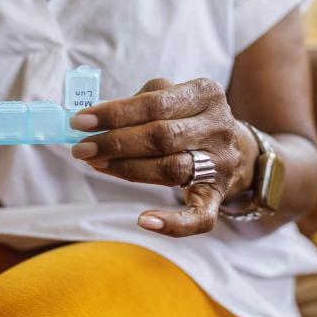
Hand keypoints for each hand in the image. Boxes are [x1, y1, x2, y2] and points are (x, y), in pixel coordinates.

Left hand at [69, 78, 256, 236]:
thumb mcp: (172, 97)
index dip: (115, 113)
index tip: (80, 122)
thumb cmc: (187, 119)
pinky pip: (199, 216)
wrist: (237, 150)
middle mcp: (218, 127)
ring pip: (171, 170)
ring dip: (127, 170)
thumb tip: (92, 119)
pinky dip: (172, 222)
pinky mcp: (218, 195)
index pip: (155, 103)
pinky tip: (144, 220)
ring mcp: (221, 163)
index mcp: (205, 93)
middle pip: (162, 136)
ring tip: (97, 164)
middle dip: (116, 143)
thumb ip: (138, 103)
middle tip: (82, 149)